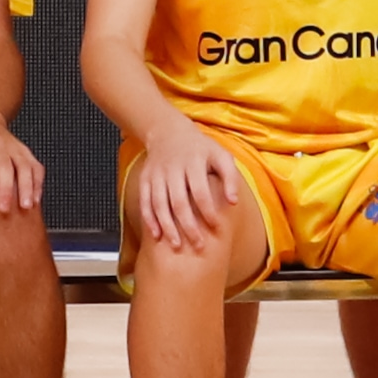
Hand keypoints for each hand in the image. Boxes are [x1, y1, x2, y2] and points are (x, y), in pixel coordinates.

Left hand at [0, 107, 42, 217]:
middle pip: (4, 166)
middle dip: (5, 188)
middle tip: (2, 209)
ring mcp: (15, 148)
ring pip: (24, 166)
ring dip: (27, 186)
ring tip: (26, 206)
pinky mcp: (25, 152)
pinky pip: (36, 167)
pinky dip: (38, 183)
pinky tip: (36, 200)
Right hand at [129, 118, 245, 256]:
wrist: (168, 131)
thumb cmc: (200, 148)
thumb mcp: (221, 155)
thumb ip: (230, 177)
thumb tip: (233, 202)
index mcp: (193, 162)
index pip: (201, 192)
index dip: (208, 211)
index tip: (216, 227)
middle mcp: (172, 169)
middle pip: (179, 202)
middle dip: (188, 226)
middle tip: (198, 245)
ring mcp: (156, 174)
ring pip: (159, 204)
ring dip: (167, 226)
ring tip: (176, 245)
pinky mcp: (145, 179)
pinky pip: (144, 201)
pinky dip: (149, 219)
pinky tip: (156, 235)